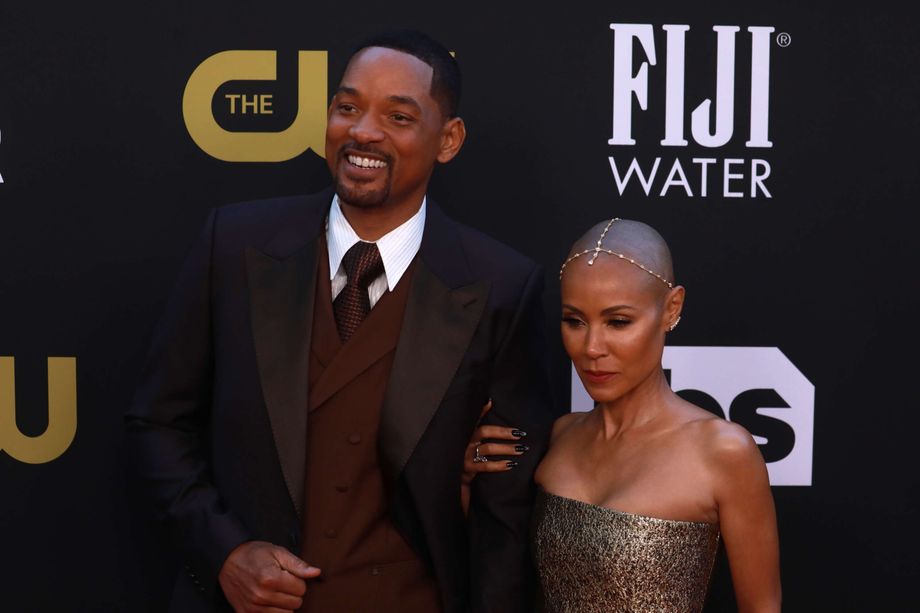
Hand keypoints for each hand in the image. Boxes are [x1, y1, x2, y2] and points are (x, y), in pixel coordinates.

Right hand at [218, 540, 320, 611]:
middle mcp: (261, 596)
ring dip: (284, 604)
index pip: (301, 589)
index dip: (298, 580)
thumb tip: (316, 573)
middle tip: (282, 582)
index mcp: (271, 579)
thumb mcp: (278, 552)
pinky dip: (274, 611)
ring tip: (275, 591)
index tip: (288, 574)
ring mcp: (253, 608)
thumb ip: (298, 564)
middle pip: (296, 603)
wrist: (227, 560)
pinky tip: (269, 601)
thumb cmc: (254, 554)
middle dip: (292, 593)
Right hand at [460, 400, 528, 515]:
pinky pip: (486, 466)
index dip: (480, 410)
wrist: (449, 480)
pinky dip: (499, 464)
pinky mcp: (467, 469)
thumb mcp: (467, 440)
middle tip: (520, 434)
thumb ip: (476, 423)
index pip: (472, 419)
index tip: (490, 402)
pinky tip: (511, 464)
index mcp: (464, 433)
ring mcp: (465, 455)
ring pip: (488, 448)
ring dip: (506, 448)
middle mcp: (463, 442)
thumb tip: (489, 401)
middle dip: (503, 432)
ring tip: (520, 449)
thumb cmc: (462, 457)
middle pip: (484, 432)